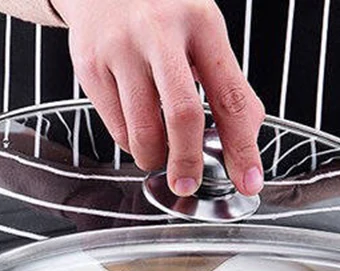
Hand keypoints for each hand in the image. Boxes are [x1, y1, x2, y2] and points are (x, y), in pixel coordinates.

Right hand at [53, 0, 264, 197]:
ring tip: (162, 153)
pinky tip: (139, 129)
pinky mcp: (90, 65)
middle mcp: (160, 31)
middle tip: (189, 183)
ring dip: (156, 158)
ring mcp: (121, 49)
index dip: (242, 147)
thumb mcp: (203, 30)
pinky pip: (116, 129)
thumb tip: (248, 134)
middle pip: (182, 116)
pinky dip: (132, 144)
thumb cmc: (160, 10)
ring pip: (143, 131)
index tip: (249, 180)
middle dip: (188, 162)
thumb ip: (228, 81)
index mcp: (201, 22)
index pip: (230, 97)